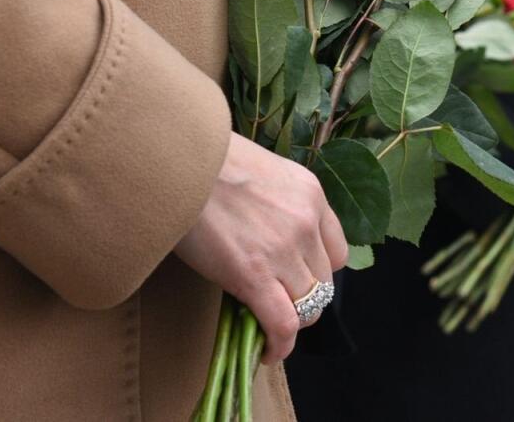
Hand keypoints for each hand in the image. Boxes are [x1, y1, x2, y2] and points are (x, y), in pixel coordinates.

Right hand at [173, 134, 347, 364]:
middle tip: (276, 303)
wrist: (177, 161)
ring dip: (291, 323)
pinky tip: (268, 351)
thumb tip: (268, 235)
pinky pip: (282, 325)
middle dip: (303, 298)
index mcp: (311, 193)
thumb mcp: (262, 171)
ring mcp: (284, 250)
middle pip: (324, 282)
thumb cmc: (205, 161)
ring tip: (268, 326)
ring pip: (308, 307)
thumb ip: (278, 203)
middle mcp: (306, 222)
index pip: (336, 250)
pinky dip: (280, 346)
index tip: (297, 279)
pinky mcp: (254, 276)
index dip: (317, 271)